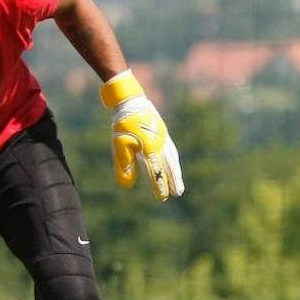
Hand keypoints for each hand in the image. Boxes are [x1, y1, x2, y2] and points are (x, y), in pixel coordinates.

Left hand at [100, 69, 184, 201]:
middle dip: (173, 181)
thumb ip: (124, 165)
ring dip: (176, 172)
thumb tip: (127, 185)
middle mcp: (159, 145)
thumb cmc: (123, 124)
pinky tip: (174, 164)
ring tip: (179, 184)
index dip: (159, 186)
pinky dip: (174, 160)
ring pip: (173, 159)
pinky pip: (172, 150)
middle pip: (169, 167)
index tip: (161, 198)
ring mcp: (164, 138)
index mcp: (148, 150)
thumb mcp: (119, 145)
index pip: (155, 172)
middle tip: (178, 194)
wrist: (131, 102)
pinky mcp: (164, 133)